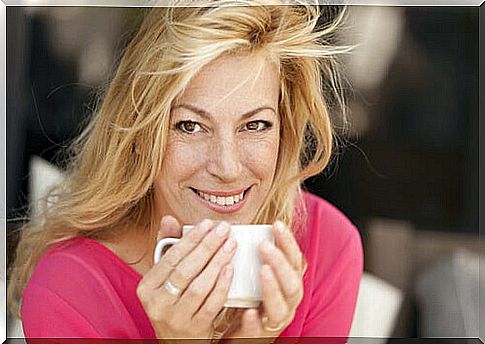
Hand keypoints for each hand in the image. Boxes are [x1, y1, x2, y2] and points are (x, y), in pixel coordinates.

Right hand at [137, 216, 236, 338]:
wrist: (177, 340)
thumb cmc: (173, 300)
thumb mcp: (164, 276)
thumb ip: (167, 247)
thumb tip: (169, 219)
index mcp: (147, 287)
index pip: (170, 257)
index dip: (191, 238)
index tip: (209, 223)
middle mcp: (157, 303)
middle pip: (185, 270)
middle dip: (207, 246)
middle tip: (224, 230)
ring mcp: (176, 318)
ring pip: (199, 286)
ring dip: (217, 262)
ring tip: (231, 245)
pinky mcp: (194, 329)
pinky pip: (211, 304)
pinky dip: (222, 285)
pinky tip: (231, 269)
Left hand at [226, 221, 305, 338]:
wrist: (243, 331)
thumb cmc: (252, 297)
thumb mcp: (259, 274)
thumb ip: (258, 255)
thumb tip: (242, 226)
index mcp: (290, 283)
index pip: (294, 260)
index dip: (288, 243)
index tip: (276, 225)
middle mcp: (288, 301)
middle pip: (291, 282)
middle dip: (280, 262)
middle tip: (264, 246)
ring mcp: (275, 319)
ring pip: (280, 306)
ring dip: (272, 287)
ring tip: (263, 271)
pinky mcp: (259, 335)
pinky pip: (259, 330)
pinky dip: (254, 321)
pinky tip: (249, 312)